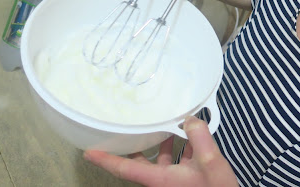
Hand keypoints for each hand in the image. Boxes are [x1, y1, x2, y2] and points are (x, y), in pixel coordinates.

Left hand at [84, 117, 237, 186]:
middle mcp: (161, 181)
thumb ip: (199, 136)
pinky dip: (180, 148)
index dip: (105, 159)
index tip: (88, 152)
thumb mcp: (210, 161)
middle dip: (133, 145)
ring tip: (165, 124)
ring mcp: (173, 182)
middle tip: (127, 127)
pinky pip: (176, 162)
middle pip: (139, 162)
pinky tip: (191, 136)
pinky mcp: (186, 180)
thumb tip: (190, 118)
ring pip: (158, 161)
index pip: (124, 169)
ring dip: (160, 143)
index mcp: (159, 179)